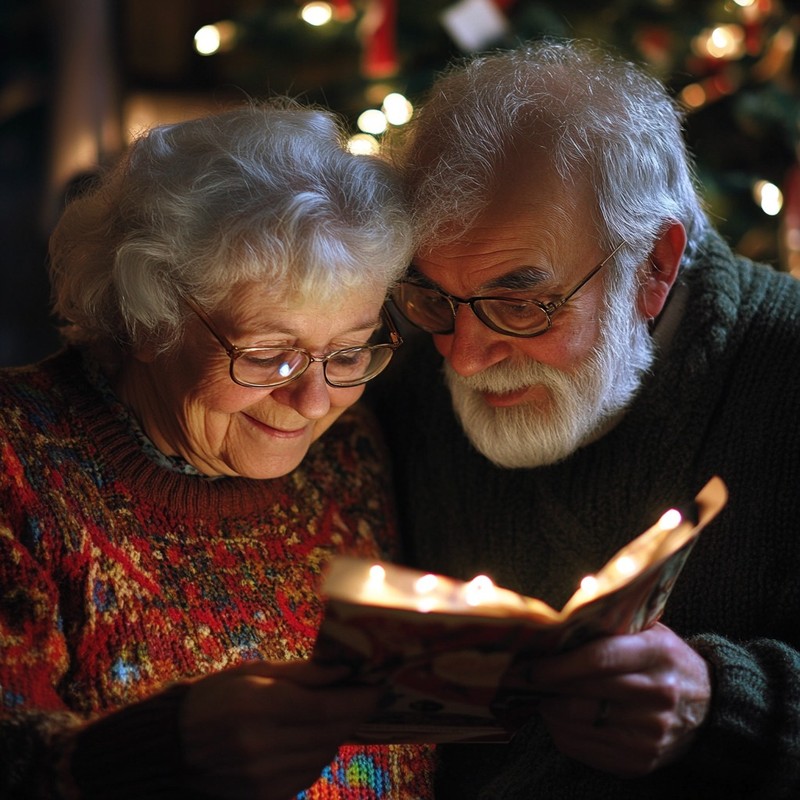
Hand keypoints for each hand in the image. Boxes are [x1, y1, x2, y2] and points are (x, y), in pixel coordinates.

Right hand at [179, 660, 380, 799]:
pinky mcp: (263, 797)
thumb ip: (302, 673)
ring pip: (323, 755)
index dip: (358, 699)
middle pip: (330, 733)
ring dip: (335, 733)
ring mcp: (261, 777)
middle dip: (353, 713)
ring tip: (328, 713)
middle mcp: (260, 745)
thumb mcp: (252, 672)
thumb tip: (345, 670)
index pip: (325, 708)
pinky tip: (305, 738)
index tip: (377, 685)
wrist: (168, 749)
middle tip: (363, 694)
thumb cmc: (212, 698)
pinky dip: (316, 754)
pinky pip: (308, 774)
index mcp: (256, 705)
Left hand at [528, 623, 710, 776]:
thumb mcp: (649, 632)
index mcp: (657, 654)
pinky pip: (586, 749)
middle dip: (545, 687)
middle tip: (519, 678)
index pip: (598, 659)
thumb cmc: (666, 660)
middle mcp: (657, 695)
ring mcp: (650, 733)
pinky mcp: (641, 761)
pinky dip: (563, 732)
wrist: (710, 707)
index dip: (557, 664)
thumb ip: (610, 626)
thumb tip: (557, 624)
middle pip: (583, 694)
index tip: (528, 664)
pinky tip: (558, 717)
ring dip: (549, 710)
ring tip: (539, 694)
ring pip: (579, 724)